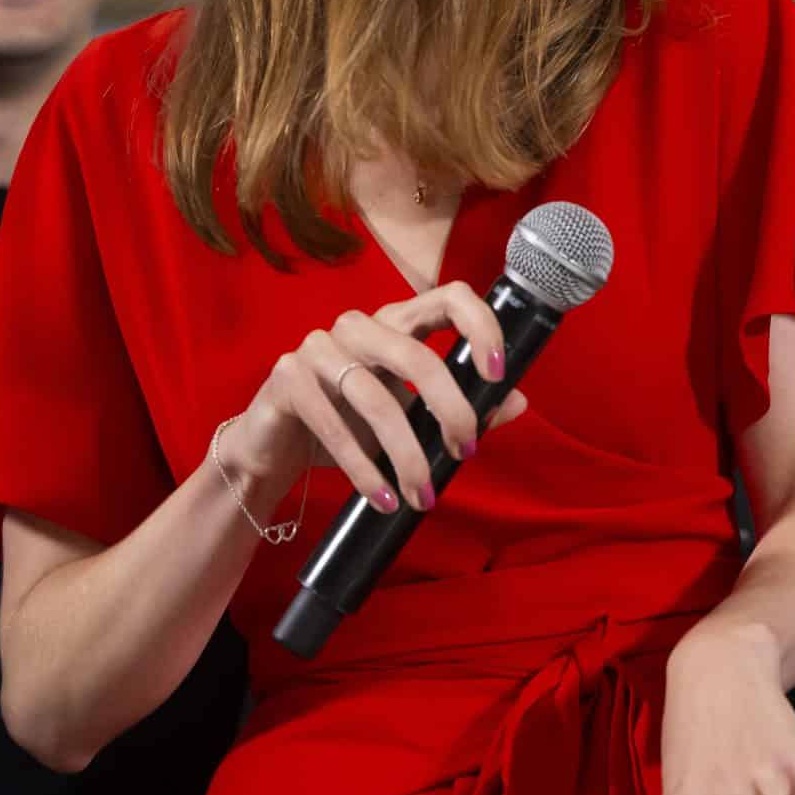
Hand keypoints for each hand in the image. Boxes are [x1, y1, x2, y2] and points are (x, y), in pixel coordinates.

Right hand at [223, 283, 529, 516]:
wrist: (275, 451)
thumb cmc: (349, 427)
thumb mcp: (411, 419)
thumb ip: (460, 407)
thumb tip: (519, 401)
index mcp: (397, 323)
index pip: (449, 296)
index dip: (481, 327)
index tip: (498, 374)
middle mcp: (359, 325)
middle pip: (417, 356)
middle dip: (451, 410)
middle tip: (466, 452)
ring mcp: (318, 347)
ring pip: (377, 399)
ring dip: (408, 455)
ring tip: (423, 496)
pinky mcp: (286, 378)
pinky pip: (334, 425)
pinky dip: (363, 469)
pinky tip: (382, 497)